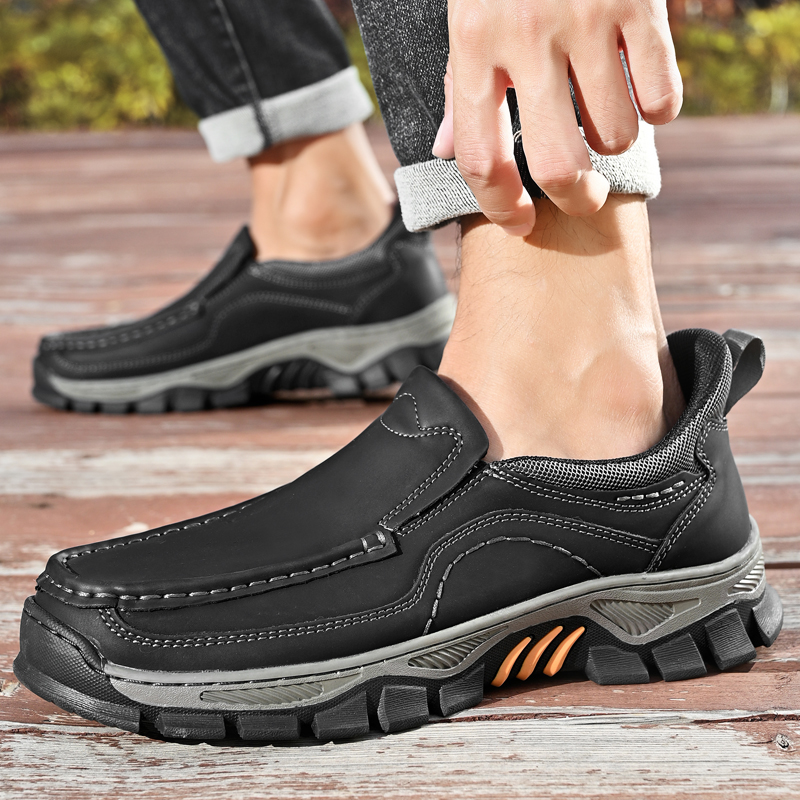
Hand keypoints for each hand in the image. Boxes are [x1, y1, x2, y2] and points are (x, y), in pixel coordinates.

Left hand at [431, 0, 681, 235]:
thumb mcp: (466, 19)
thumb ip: (458, 87)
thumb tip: (445, 151)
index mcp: (474, 46)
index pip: (479, 158)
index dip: (501, 207)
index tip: (521, 222)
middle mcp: (527, 37)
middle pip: (558, 164)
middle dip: (576, 198)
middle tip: (583, 196)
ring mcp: (587, 18)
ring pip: (616, 134)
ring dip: (614, 143)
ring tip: (602, 117)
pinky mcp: (640, 2)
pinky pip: (663, 96)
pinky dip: (657, 110)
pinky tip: (640, 90)